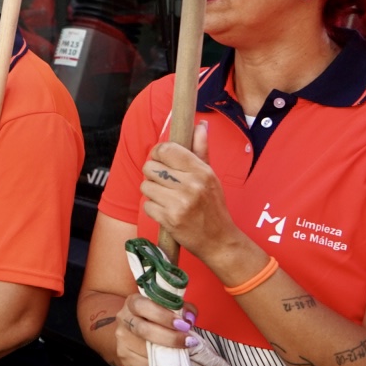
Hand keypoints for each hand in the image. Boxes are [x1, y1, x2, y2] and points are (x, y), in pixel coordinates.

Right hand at [114, 293, 196, 365]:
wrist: (134, 335)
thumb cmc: (155, 319)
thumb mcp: (168, 308)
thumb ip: (181, 309)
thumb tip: (189, 318)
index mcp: (133, 302)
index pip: (142, 305)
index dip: (163, 315)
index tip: (182, 324)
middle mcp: (124, 318)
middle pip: (143, 329)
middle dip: (169, 337)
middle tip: (188, 341)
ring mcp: (122, 339)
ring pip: (144, 349)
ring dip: (167, 352)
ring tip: (182, 352)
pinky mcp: (124, 355)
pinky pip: (144, 362)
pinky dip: (160, 363)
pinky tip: (169, 360)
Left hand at [140, 123, 240, 261]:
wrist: (219, 240)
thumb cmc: (213, 206)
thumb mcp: (211, 176)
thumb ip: (201, 150)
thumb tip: (200, 125)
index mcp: (201, 171)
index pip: (166, 149)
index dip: (158, 153)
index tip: (161, 160)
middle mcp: (191, 184)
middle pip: (150, 167)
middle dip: (153, 175)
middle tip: (165, 184)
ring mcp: (180, 203)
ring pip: (145, 186)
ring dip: (152, 192)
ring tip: (166, 198)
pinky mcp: (169, 219)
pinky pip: (147, 205)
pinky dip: (153, 209)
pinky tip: (166, 212)